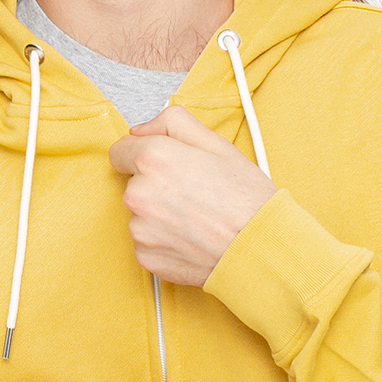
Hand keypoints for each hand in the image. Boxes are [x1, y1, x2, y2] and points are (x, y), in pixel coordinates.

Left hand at [109, 106, 275, 285]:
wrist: (260, 250)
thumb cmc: (246, 200)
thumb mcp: (217, 144)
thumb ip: (173, 124)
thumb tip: (142, 129)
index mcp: (154, 159)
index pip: (121, 150)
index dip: (144, 154)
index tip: (163, 164)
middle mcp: (139, 194)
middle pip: (134, 183)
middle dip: (156, 185)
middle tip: (193, 193)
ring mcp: (140, 229)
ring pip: (140, 214)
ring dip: (160, 214)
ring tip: (196, 218)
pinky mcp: (146, 257)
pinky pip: (147, 242)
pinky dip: (164, 240)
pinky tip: (191, 238)